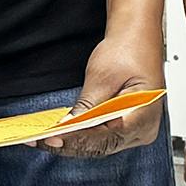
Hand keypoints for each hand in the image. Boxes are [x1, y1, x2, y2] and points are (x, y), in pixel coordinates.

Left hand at [40, 32, 165, 156]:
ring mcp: (137, 132)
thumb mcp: (102, 76)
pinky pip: (103, 137)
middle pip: (102, 146)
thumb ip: (86, 105)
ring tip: (47, 139)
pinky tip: (63, 134)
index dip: (77, 140)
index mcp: (143, 116)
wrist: (138, 40)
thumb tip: (68, 126)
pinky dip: (84, 135)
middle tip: (42, 141)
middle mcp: (143, 130)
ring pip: (101, 145)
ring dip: (75, 142)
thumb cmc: (128, 51)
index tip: (53, 139)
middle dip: (71, 143)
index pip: (106, 138)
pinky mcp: (128, 129)